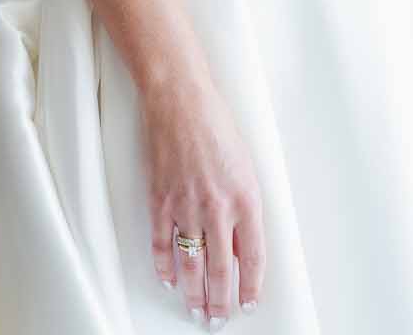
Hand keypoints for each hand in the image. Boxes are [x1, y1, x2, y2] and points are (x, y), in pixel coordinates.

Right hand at [144, 73, 263, 323]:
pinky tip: (169, 280)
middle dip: (221, 302)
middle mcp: (217, 208)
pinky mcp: (160, 200)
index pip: (253, 258)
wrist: (180, 99)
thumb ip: (245, 207)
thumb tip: (240, 245)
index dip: (251, 287)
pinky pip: (162, 245)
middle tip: (218, 318)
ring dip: (194, 294)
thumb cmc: (215, 124)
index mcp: (245, 198)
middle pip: (221, 271)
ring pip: (191, 266)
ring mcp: (186, 206)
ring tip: (196, 309)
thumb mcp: (245, 166)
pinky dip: (164, 267)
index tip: (248, 303)